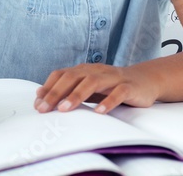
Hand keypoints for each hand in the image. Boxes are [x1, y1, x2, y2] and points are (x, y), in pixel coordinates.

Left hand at [34, 64, 158, 114]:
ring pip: (93, 82)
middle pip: (73, 77)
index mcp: (84, 70)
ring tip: (65, 109)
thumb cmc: (111, 86)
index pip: (62, 75)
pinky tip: (99, 112)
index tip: (37, 105)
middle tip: (44, 109)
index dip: (48, 88)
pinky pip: (118, 92)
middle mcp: (96, 70)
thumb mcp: (87, 87)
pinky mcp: (128, 86)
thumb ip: (66, 89)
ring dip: (77, 95)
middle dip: (56, 93)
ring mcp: (113, 77)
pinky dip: (108, 101)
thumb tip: (39, 94)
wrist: (144, 80)